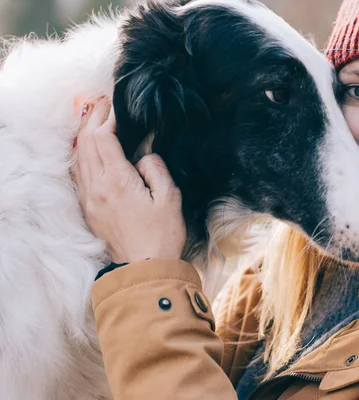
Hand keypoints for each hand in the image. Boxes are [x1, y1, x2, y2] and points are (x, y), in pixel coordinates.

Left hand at [72, 96, 185, 263]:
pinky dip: (80, 154)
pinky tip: (85, 148)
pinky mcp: (89, 209)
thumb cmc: (162, 234)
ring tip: (92, 118)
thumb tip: (144, 155)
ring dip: (83, 134)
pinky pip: (78, 174)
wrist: (146, 268)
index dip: (109, 119)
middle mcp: (97, 187)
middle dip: (93, 119)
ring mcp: (89, 199)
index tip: (118, 107)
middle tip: (103, 104)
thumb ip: (156, 169)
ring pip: (78, 157)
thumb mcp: (170, 197)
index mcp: (118, 181)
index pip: (104, 139)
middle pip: (86, 143)